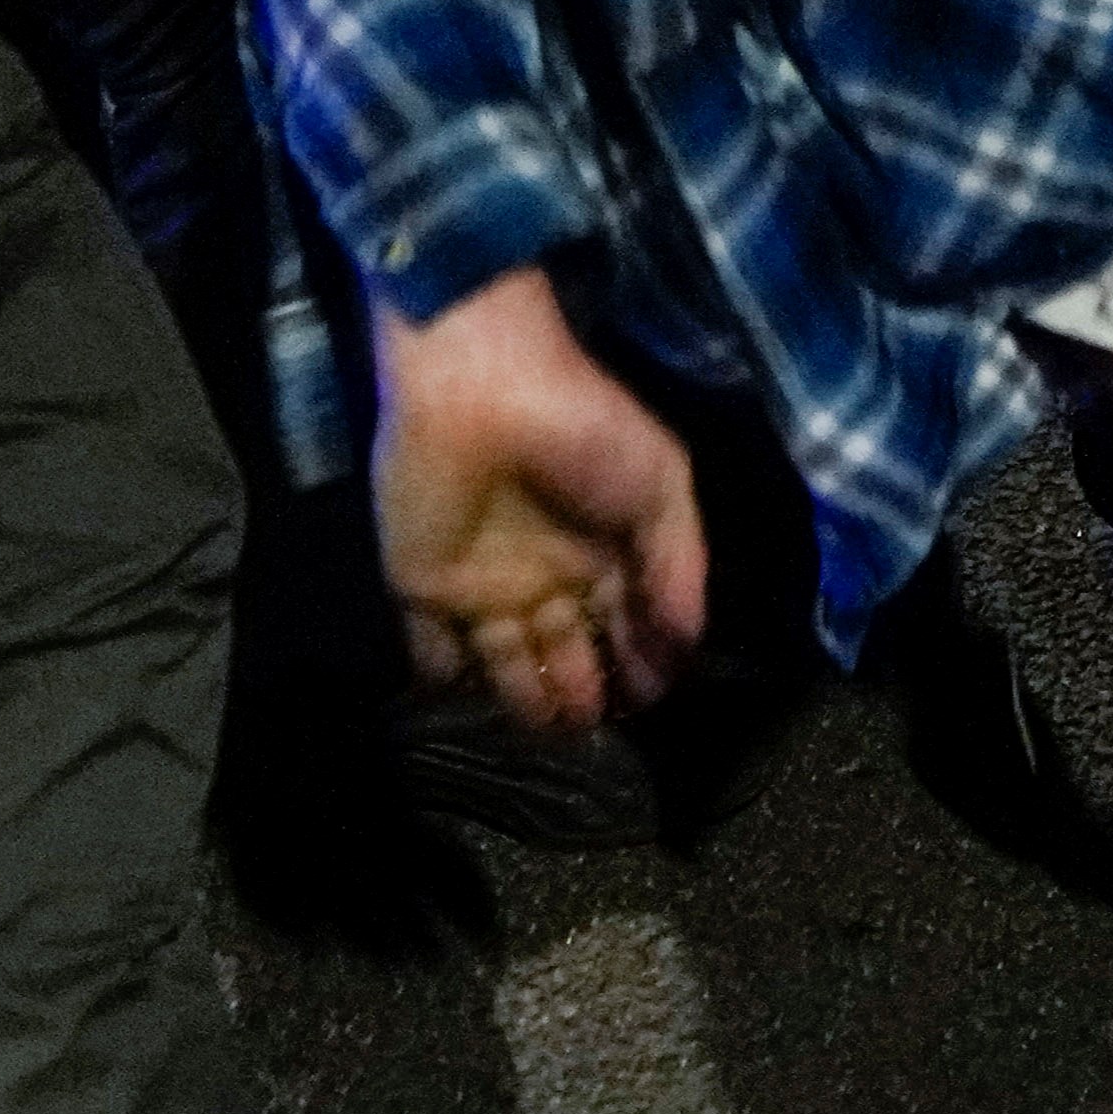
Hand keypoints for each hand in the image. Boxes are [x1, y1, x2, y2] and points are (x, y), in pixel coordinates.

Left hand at [369, 270, 706, 737]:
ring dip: (528, 702)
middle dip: (587, 695)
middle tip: (598, 728)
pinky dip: (445, 681)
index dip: (643, 665)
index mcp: (603, 553)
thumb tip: (687, 642)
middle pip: (569, 655)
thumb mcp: (660, 483)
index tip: (652, 695)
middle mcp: (546, 578)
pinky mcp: (425, 587)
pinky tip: (469, 701)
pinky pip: (432, 652)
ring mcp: (483, 586)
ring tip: (554, 730)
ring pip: (508, 666)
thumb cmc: (583, 426)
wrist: (480, 383)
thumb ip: (680, 565)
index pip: (627, 628)